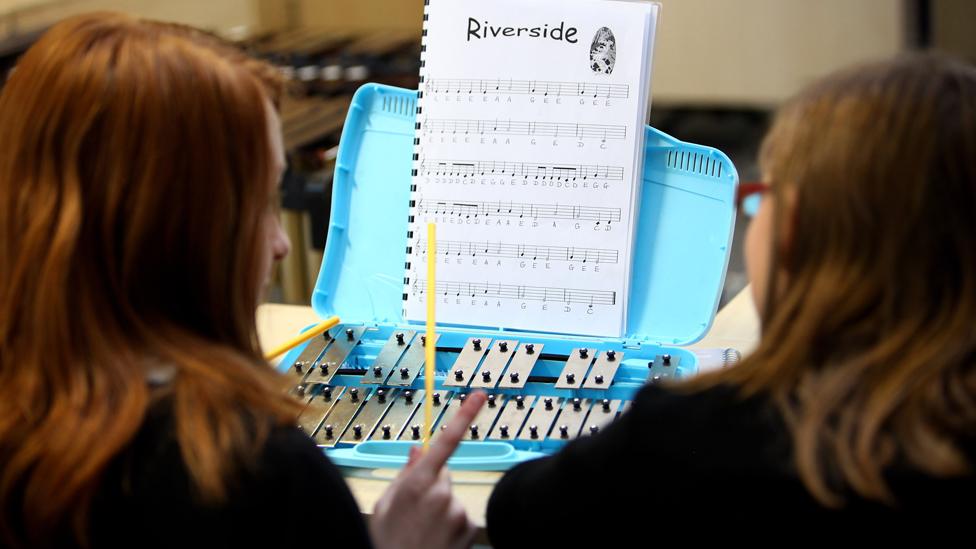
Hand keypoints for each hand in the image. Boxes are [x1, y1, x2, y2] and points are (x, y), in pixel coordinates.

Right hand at [370, 391, 487, 548]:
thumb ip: (404, 474)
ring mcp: (457, 512)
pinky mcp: (469, 527)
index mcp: (416, 484)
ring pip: (451, 496)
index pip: (445, 442)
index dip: (464, 416)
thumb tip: (416, 450)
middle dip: (431, 485)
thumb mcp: (385, 505)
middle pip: (443, 474)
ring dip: (440, 508)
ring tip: (422, 529)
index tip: (478, 396)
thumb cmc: (387, 541)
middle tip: (413, 512)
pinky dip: (450, 523)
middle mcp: (441, 495)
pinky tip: (435, 537)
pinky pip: (461, 514)